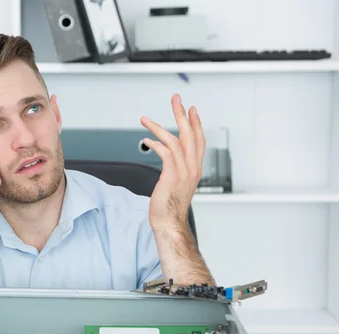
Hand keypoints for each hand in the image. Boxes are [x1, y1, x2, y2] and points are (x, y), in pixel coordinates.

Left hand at [140, 94, 204, 231]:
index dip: (196, 123)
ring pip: (176, 140)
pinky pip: (165, 152)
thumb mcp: (176, 184)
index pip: (199, 140)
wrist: (169, 222)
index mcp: (195, 168)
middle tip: (176, 99)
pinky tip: (146, 140)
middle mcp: (192, 167)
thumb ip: (176, 170)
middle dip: (182, 114)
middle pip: (190, 134)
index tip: (192, 109)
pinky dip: (155, 144)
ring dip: (159, 127)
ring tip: (146, 119)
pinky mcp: (172, 175)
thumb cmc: (169, 206)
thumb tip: (169, 160)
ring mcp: (184, 171)